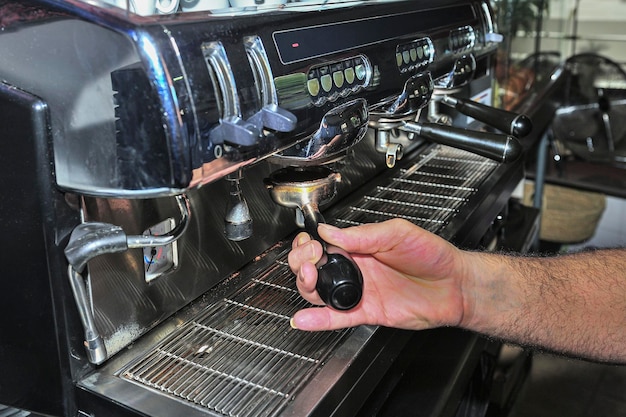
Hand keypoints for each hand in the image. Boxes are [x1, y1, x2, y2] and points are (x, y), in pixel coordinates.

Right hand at [288, 219, 467, 330]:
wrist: (454, 286)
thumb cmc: (432, 255)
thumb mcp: (398, 233)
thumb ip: (363, 234)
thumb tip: (330, 231)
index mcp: (359, 246)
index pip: (323, 244)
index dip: (310, 245)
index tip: (312, 245)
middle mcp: (355, 269)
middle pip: (314, 268)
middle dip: (302, 263)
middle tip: (309, 261)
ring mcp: (359, 291)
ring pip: (320, 293)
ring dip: (306, 287)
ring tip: (309, 280)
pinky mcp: (366, 312)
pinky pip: (337, 318)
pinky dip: (318, 320)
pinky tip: (304, 319)